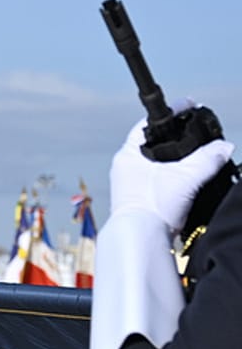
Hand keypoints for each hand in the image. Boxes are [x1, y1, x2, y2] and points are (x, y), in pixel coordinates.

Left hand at [110, 108, 234, 232]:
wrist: (140, 241)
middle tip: (196, 130)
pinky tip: (187, 179)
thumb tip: (224, 147)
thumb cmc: (153, 207)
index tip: (189, 106)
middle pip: (154, 143)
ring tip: (196, 155)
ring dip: (176, 159)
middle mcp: (125, 168)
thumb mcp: (187, 176)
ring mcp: (129, 185)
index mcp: (128, 155)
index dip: (171, 113)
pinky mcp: (138, 200)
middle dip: (175, 137)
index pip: (148, 124)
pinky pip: (158, 180)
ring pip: (157, 163)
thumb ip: (208, 158)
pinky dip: (173, 176)